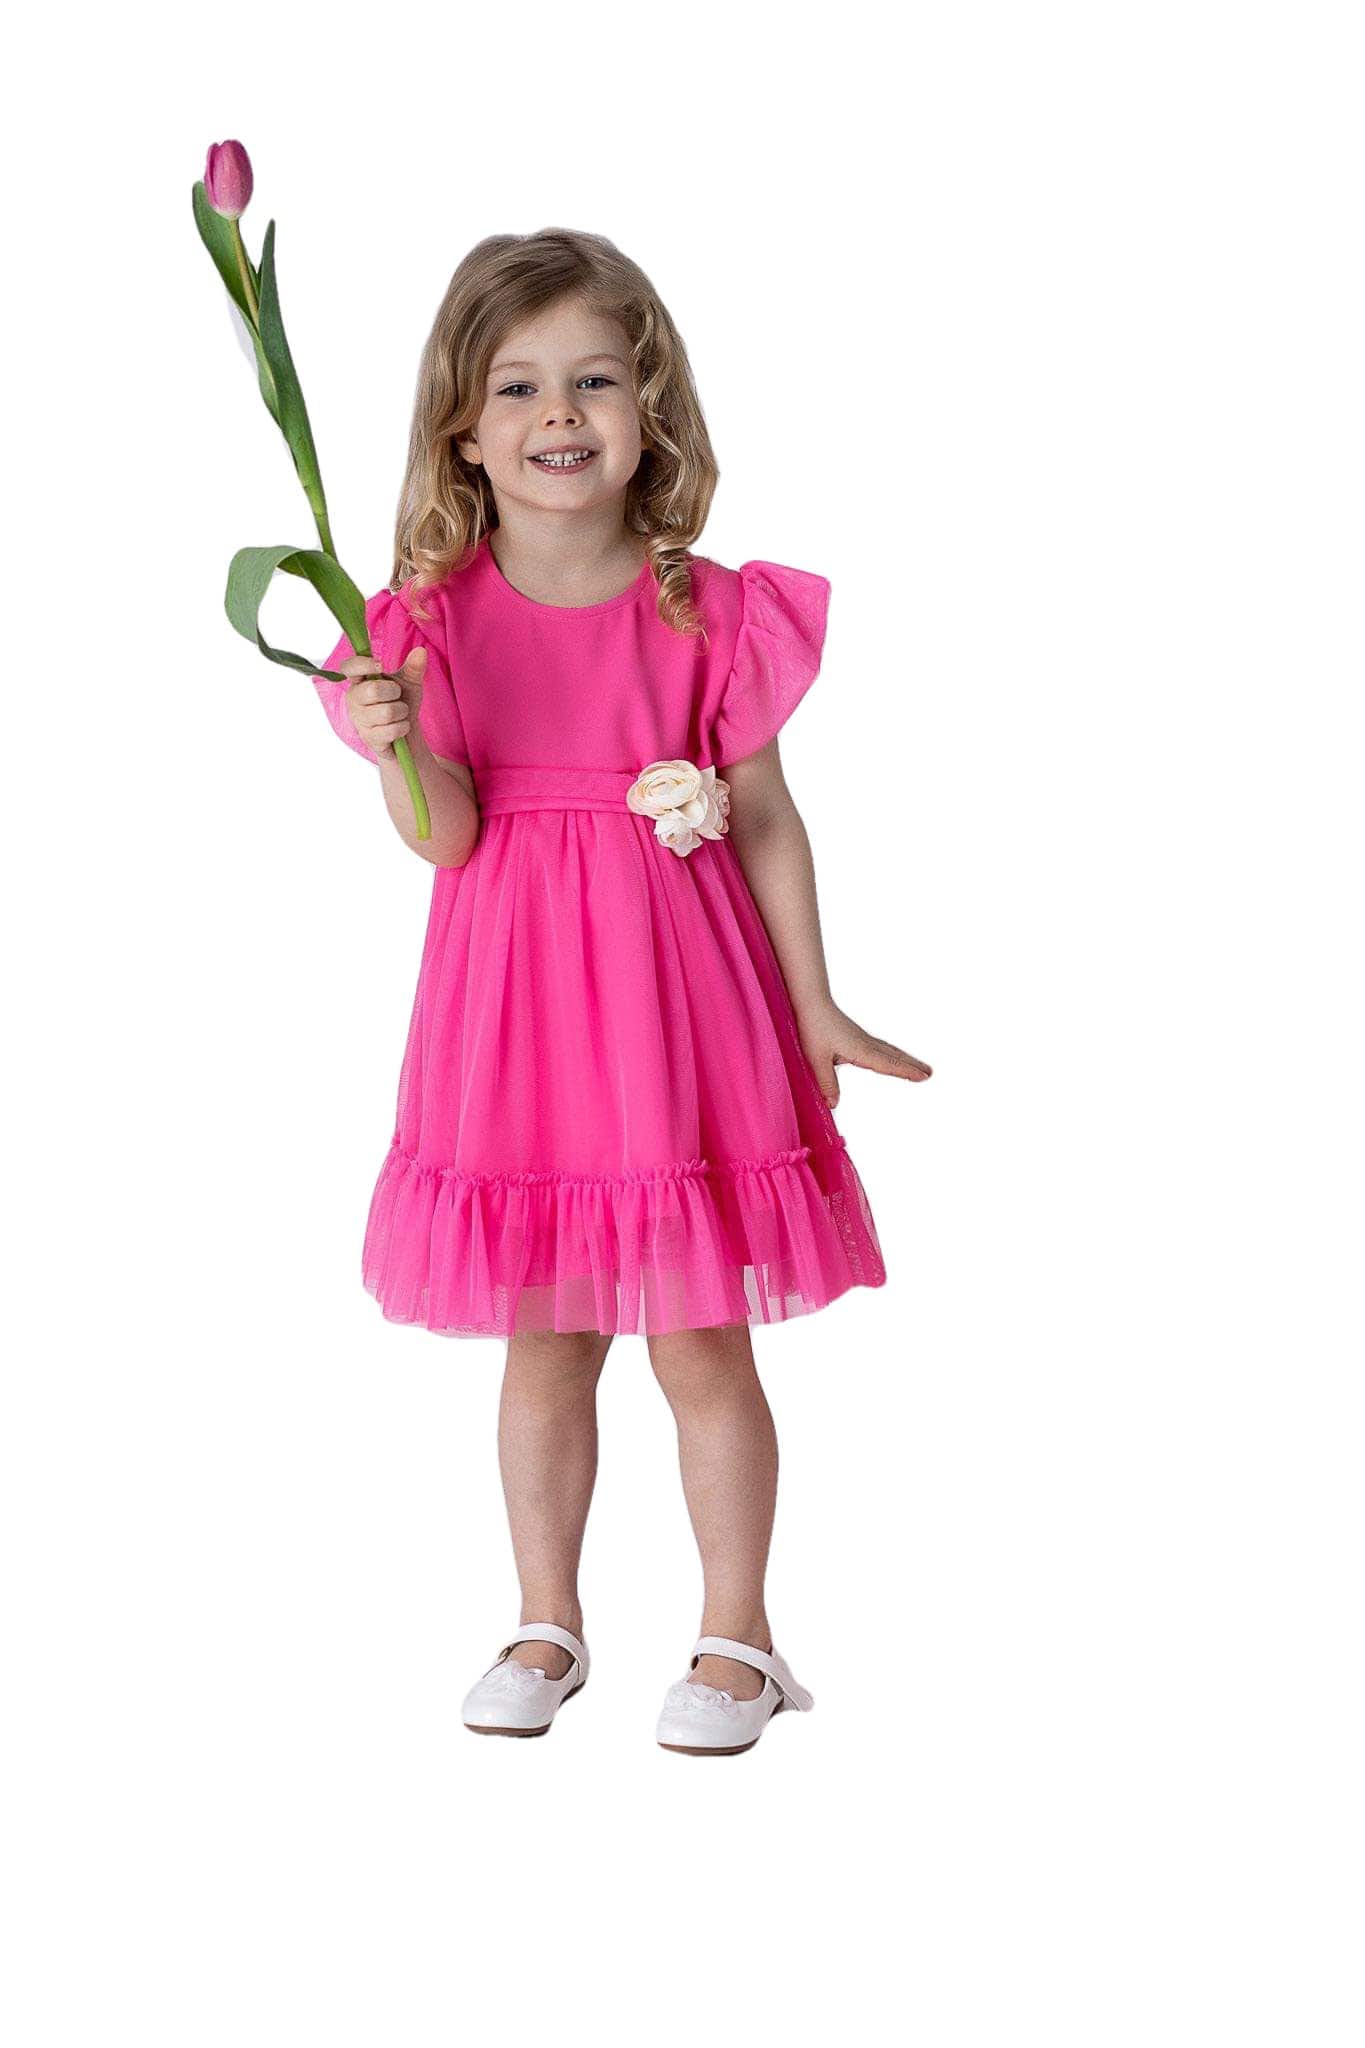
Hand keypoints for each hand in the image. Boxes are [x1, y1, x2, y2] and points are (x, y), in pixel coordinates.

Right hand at [340, 644, 425, 757]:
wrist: (405, 733)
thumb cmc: (402, 703)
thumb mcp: (410, 683)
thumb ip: (413, 667)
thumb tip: (421, 651)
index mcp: (359, 681)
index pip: (348, 668)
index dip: (361, 664)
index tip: (380, 665)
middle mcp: (354, 699)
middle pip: (373, 690)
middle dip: (394, 692)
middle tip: (396, 696)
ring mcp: (359, 720)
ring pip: (386, 712)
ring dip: (402, 712)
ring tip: (399, 713)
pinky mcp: (369, 738)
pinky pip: (391, 730)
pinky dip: (403, 727)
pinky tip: (400, 727)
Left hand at [795, 997, 931, 1108]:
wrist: (811, 1003)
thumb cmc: (813, 1027)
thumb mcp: (816, 1059)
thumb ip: (826, 1082)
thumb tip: (834, 1104)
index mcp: (860, 1050)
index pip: (887, 1064)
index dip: (905, 1071)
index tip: (923, 1077)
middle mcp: (865, 1043)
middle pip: (894, 1056)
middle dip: (912, 1066)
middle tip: (930, 1073)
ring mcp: (862, 1039)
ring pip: (889, 1051)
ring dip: (905, 1059)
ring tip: (919, 1067)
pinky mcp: (856, 1036)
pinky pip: (881, 1047)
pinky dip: (893, 1054)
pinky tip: (892, 1056)